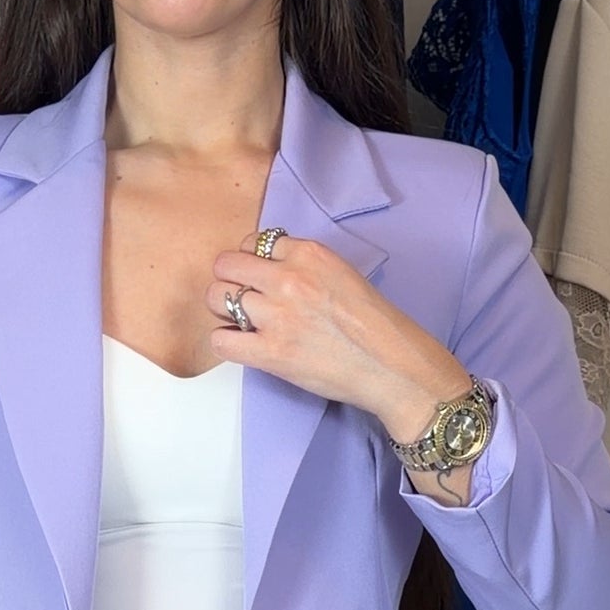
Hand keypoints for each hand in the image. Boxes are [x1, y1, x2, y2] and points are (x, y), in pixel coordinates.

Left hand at [204, 233, 479, 500]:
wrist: (392, 366)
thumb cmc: (375, 324)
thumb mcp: (342, 272)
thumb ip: (305, 265)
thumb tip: (270, 269)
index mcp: (308, 253)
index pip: (254, 242)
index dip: (252, 261)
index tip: (260, 277)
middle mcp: (287, 278)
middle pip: (226, 265)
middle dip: (230, 280)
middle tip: (242, 299)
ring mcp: (276, 316)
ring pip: (217, 298)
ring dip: (224, 310)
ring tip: (242, 323)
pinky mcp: (270, 353)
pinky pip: (220, 340)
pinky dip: (225, 342)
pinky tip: (242, 345)